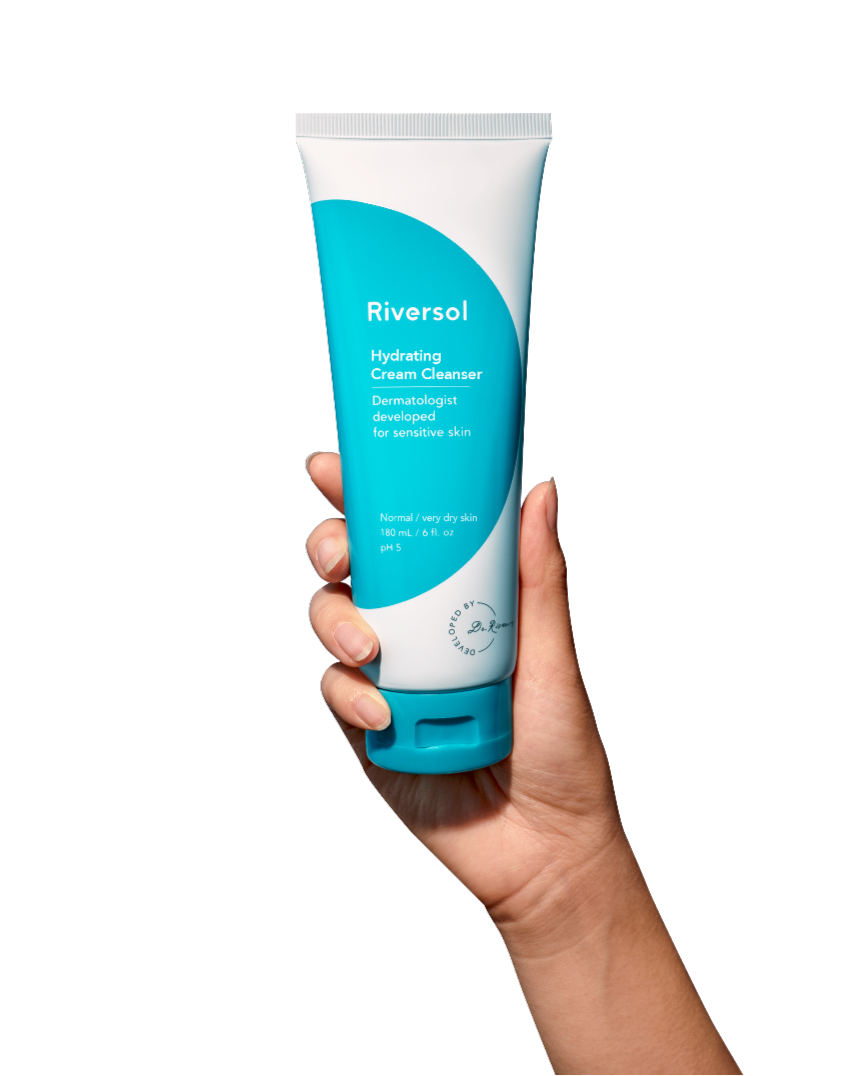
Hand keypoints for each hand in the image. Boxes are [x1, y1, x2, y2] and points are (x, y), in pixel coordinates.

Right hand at [305, 450, 623, 931]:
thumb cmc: (561, 751)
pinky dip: (348, 694)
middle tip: (342, 554)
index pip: (404, 536)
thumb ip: (539, 578)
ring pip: (329, 623)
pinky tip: (381, 711)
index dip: (361, 497)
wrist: (544, 850)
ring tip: (370, 645)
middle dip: (330, 548)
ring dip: (335, 621)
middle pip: (351, 570)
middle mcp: (416, 631)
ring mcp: (387, 678)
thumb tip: (542, 491)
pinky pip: (336, 693)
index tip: (332, 468)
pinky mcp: (366, 729)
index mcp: (457, 603)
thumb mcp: (553, 657)